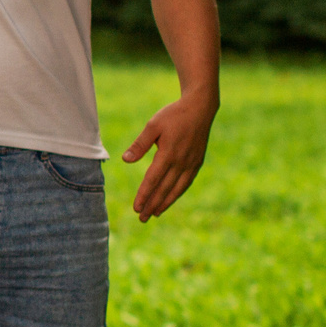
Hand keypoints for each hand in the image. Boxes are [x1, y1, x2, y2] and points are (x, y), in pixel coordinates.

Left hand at [121, 93, 215, 221]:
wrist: (200, 108)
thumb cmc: (173, 115)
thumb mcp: (153, 126)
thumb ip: (140, 144)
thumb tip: (125, 160)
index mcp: (168, 153)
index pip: (153, 179)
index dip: (144, 195)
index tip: (136, 207)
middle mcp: (181, 162)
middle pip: (164, 188)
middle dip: (152, 204)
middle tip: (142, 218)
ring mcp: (191, 163)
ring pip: (177, 189)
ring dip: (165, 202)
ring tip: (155, 214)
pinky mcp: (197, 162)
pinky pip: (186, 182)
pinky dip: (177, 193)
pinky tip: (170, 199)